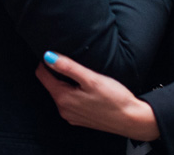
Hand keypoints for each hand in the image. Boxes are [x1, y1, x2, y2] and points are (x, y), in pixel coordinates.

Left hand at [35, 52, 159, 140]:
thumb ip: (68, 67)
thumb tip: (48, 56)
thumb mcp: (91, 78)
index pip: (42, 75)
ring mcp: (71, 116)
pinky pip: (69, 102)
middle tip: (74, 64)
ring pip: (60, 93)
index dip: (46, 61)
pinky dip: (73, 93)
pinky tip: (87, 90)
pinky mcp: (79, 119)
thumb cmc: (114, 99)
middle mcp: (63, 109)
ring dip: (66, 83)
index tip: (56, 54)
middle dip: (57, 72)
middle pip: (50, 84)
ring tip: (83, 77)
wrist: (132, 119)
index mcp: (63, 98)